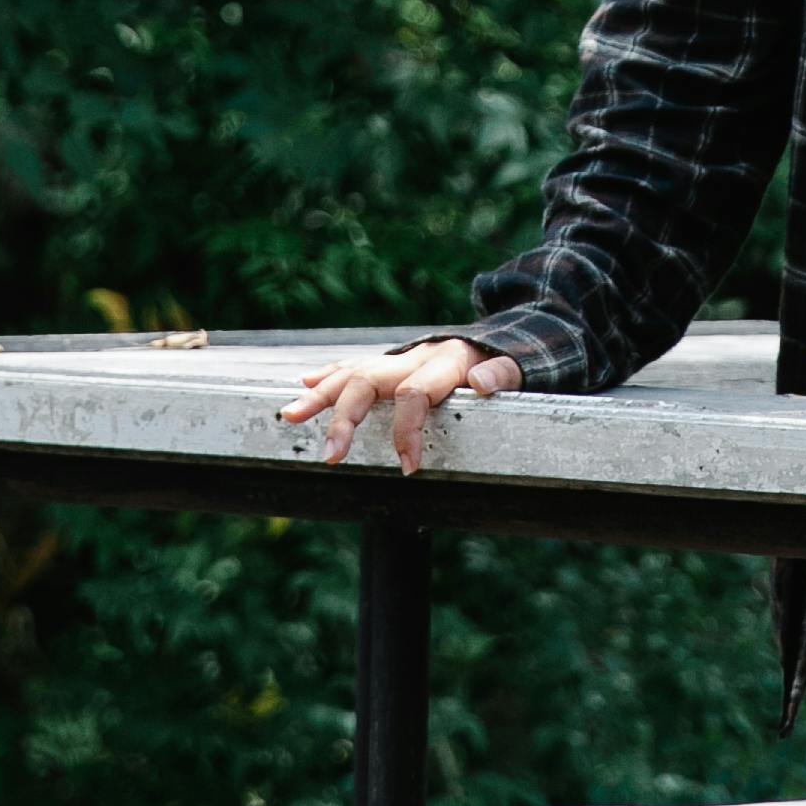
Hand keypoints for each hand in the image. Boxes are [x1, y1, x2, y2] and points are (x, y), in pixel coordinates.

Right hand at [279, 337, 523, 468]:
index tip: (408, 467)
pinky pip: (353, 367)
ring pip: (351, 373)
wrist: (495, 337)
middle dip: (345, 417)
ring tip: (290, 415)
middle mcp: (412, 358)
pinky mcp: (389, 364)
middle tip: (331, 454)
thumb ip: (500, 373)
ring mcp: (396, 360)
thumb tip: (481, 381)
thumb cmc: (505, 362)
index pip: (414, 394)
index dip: (407, 430)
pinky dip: (329, 377)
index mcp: (443, 363)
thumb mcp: (515, 367)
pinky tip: (305, 385)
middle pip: (368, 381)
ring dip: (320, 396)